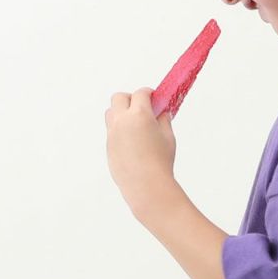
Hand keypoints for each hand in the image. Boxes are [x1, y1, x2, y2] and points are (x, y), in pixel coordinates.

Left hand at [105, 87, 176, 216]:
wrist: (146, 185)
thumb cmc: (161, 161)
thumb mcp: (168, 137)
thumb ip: (163, 120)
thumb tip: (160, 113)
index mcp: (139, 114)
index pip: (141, 93)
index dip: (149, 93)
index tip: (154, 97)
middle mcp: (122, 120)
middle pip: (119, 97)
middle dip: (131, 99)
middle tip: (142, 108)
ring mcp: (112, 133)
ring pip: (111, 112)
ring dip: (121, 112)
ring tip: (135, 124)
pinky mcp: (109, 145)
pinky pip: (111, 130)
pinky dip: (120, 129)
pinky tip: (132, 141)